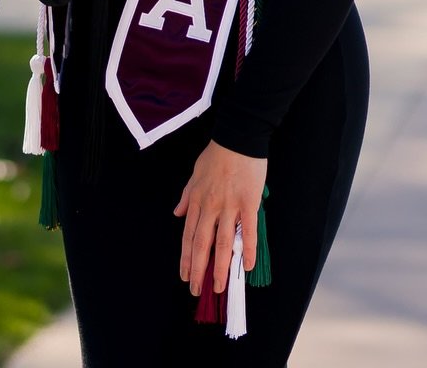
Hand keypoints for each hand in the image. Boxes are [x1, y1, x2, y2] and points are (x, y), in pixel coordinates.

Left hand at [173, 140, 266, 295]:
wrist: (239, 136)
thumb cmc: (217, 154)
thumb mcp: (195, 173)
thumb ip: (187, 195)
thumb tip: (177, 213)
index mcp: (197, 200)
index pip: (188, 236)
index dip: (186, 258)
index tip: (185, 275)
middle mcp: (210, 207)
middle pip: (202, 244)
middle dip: (198, 270)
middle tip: (196, 291)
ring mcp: (230, 206)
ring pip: (222, 243)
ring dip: (220, 268)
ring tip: (218, 287)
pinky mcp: (248, 203)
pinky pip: (248, 231)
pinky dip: (247, 250)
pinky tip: (246, 266)